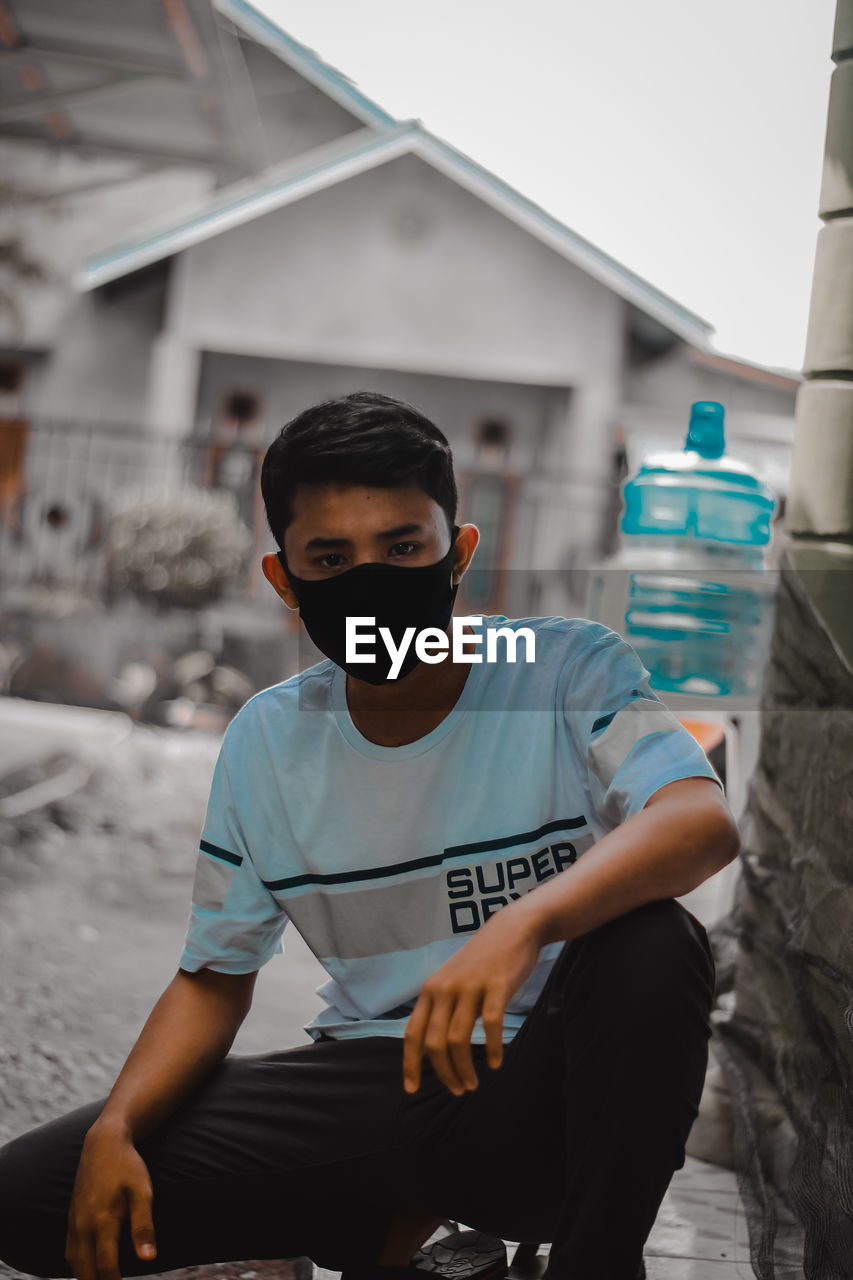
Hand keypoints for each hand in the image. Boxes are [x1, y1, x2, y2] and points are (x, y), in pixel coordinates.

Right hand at [65, 1124, 156, 1279]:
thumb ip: (144, 1227)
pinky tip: (90, 1266)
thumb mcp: (143, 1192)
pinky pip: (69, 1251)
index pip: (105, 1266)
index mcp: (102, 1221)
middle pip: (85, 1271)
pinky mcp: (70, 1218)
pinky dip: (78, 1264)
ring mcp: (74, 1222)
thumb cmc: (127, 1166)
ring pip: (74, 1264)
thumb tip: (148, 1259)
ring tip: (104, 1277)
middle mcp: (83, 1226)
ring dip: (87, 1276)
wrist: (102, 1144)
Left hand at [402, 905, 541, 1096]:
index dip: (410, 1064)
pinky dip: (493, 1049)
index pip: (412, 1033)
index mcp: (431, 990)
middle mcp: (445, 989)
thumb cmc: (482, 962)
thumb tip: (431, 1048)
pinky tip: (497, 1062)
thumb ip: (441, 1009)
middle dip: (444, 1073)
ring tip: (473, 1084)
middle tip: (458, 1090)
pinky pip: (491, 1025)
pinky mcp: (496, 985)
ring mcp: (470, 986)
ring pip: (459, 1039)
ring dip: (464, 1068)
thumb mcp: (452, 981)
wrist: (513, 929)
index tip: (412, 1090)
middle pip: (435, 1043)